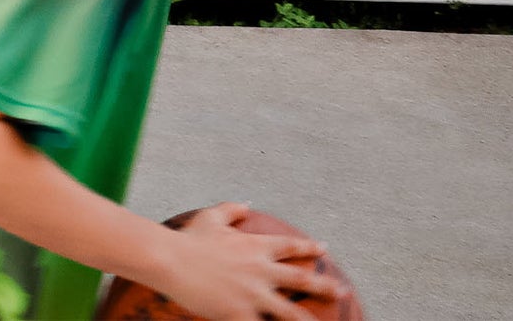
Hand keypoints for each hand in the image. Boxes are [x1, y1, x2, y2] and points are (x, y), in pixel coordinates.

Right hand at [149, 203, 329, 320]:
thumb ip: (231, 210)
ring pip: (292, 313)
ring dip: (309, 320)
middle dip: (324, 286)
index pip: (290, 246)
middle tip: (342, 290)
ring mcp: (253, 295)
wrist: (170, 259)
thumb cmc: (189, 239)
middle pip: (301, 280)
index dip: (309, 248)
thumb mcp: (210, 218)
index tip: (324, 249)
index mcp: (254, 246)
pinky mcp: (241, 314)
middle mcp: (260, 270)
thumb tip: (246, 203)